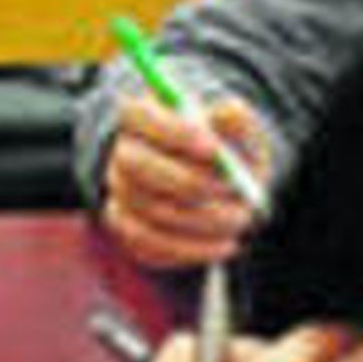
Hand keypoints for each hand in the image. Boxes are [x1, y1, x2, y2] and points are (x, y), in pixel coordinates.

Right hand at [103, 90, 272, 267]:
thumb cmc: (229, 152)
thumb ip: (238, 122)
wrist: (222, 187)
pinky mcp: (129, 231)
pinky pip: (151, 246)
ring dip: (201, 218)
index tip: (215, 149)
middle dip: (189, 181)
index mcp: (142, 116)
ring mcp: (121, 195)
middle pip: (137, 166)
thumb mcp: (240, 132)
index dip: (174, 132)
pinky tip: (226, 244)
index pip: (139, 115)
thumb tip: (229, 112)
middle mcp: (123, 154)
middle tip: (231, 190)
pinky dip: (193, 249)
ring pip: (149, 210)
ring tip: (240, 217)